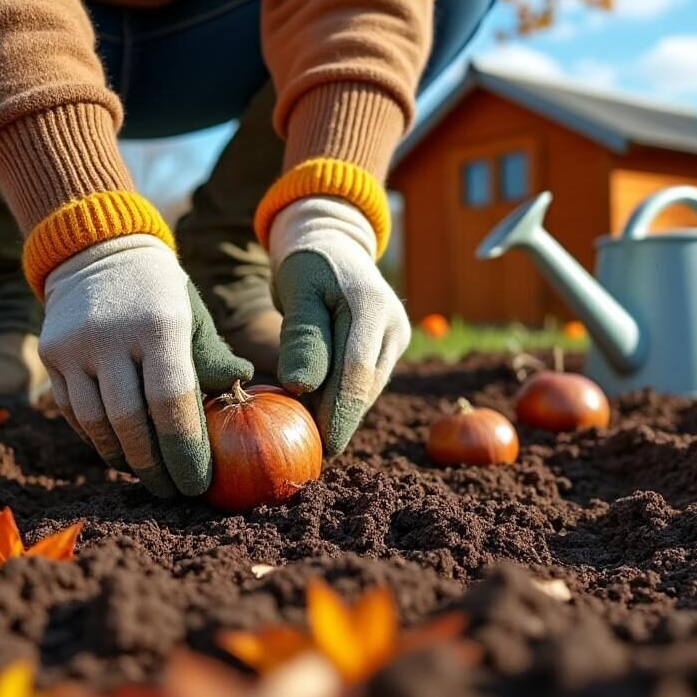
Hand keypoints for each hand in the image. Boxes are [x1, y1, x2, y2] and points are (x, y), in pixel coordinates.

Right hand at [40, 234, 252, 496]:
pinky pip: (73, 411)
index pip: (172, 403)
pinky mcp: (50, 353)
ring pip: (96, 423)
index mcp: (158, 326)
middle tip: (173, 491)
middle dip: (155, 466)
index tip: (198, 482)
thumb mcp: (192, 315)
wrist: (97, 250)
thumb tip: (242, 389)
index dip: (186, 450)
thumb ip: (211, 357)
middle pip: (130, 422)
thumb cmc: (160, 294)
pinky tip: (118, 450)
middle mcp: (111, 336)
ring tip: (147, 474)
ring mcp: (74, 345)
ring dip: (123, 457)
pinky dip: (96, 437)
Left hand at [270, 196, 410, 454]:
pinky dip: (342, 397)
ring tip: (307, 434)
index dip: (340, 414)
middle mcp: (394, 325)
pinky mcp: (391, 347)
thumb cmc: (307, 266)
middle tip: (307, 451)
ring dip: (339, 412)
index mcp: (372, 308)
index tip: (321, 446)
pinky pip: (366, 381)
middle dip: (338, 420)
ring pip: (367, 388)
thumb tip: (301, 388)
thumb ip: (302, 338)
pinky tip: (318, 413)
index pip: (357, 373)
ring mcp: (397, 337)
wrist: (332, 245)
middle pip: (365, 386)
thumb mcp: (298, 292)